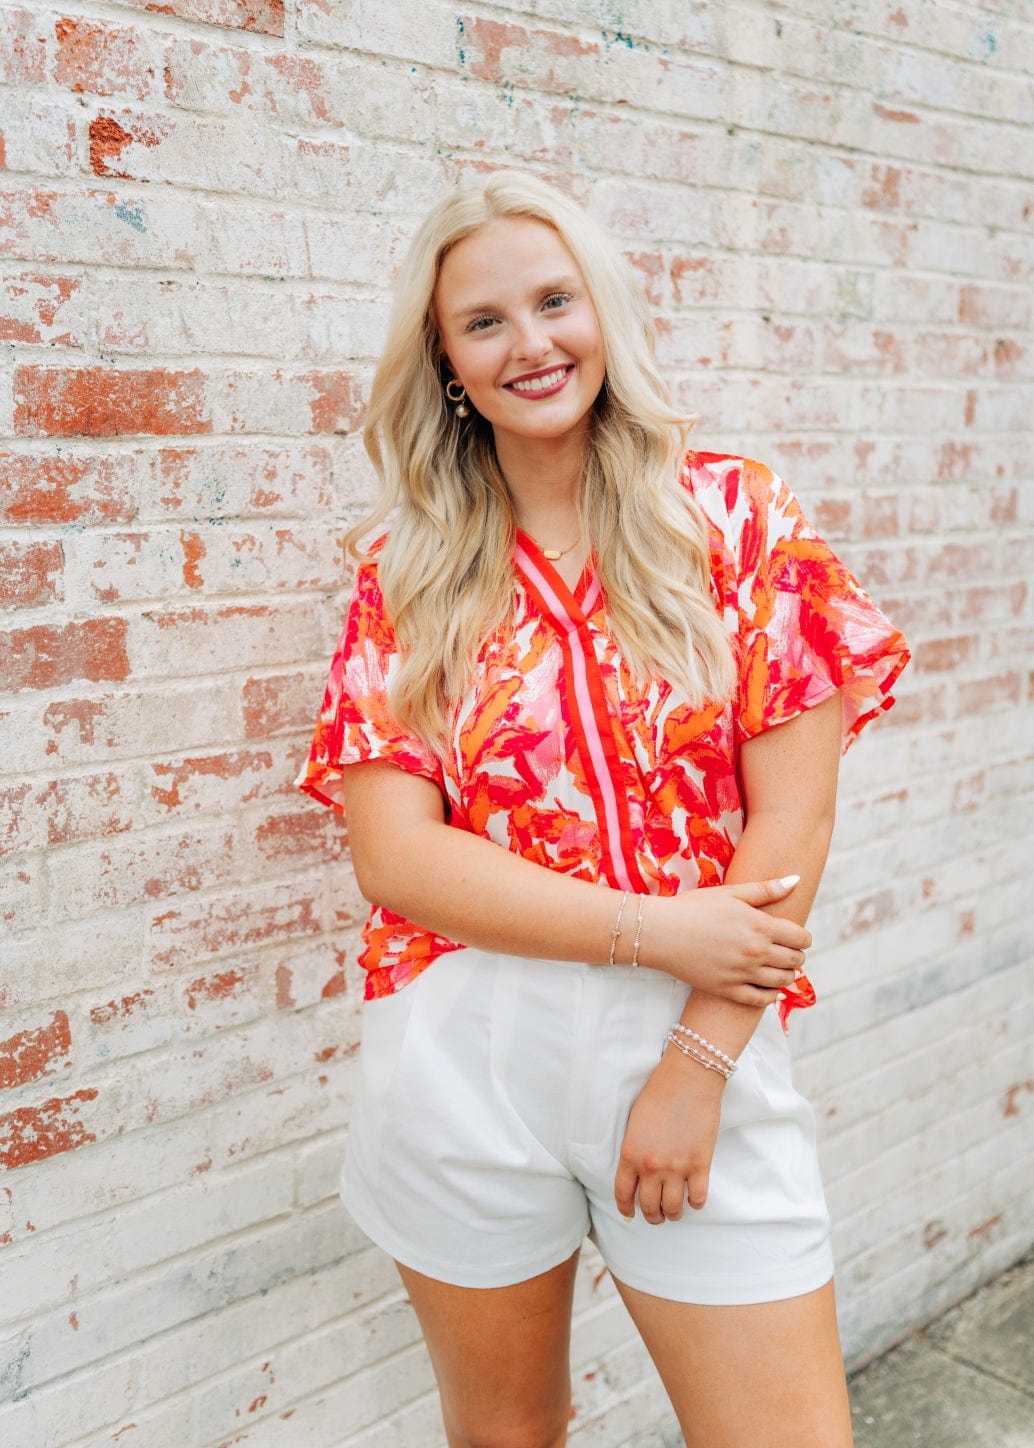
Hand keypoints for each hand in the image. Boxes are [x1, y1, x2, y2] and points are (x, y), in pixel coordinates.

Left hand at [614, 1049, 723, 1222]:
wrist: (688, 1079)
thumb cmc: (659, 1095)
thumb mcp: (635, 1124)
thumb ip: (635, 1151)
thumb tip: (638, 1173)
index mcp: (630, 1154)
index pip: (623, 1194)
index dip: (626, 1209)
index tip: (630, 1214)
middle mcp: (651, 1166)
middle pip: (649, 1207)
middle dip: (652, 1216)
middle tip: (656, 1215)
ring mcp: (677, 1168)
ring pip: (673, 1209)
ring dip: (673, 1214)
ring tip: (674, 1211)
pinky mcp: (700, 1165)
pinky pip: (698, 1198)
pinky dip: (695, 1203)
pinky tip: (693, 1198)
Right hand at [645, 876, 810, 1003]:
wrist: (661, 932)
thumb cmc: (694, 907)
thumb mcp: (731, 892)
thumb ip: (766, 889)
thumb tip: (796, 880)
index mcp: (760, 926)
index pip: (800, 938)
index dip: (803, 938)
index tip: (797, 937)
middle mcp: (756, 952)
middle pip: (795, 960)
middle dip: (797, 956)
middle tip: (789, 952)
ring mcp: (743, 974)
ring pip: (782, 982)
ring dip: (788, 975)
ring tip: (781, 968)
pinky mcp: (728, 990)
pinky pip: (761, 1000)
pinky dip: (772, 996)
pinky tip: (772, 990)